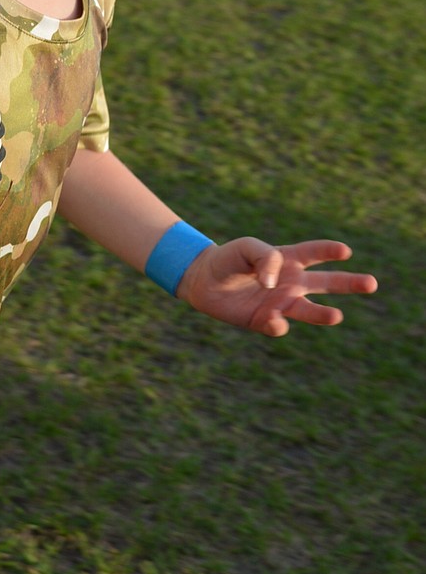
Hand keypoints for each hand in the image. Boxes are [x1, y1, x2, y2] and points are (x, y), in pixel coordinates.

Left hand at [177, 239, 377, 336]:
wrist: (203, 280)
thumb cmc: (228, 259)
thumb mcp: (246, 247)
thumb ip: (265, 258)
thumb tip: (275, 284)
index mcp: (290, 259)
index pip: (315, 253)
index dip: (329, 251)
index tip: (345, 251)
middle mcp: (292, 283)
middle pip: (327, 284)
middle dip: (350, 283)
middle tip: (372, 283)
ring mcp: (281, 303)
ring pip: (309, 311)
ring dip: (323, 315)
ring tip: (337, 316)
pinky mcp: (265, 321)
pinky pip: (278, 325)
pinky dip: (278, 324)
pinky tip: (273, 318)